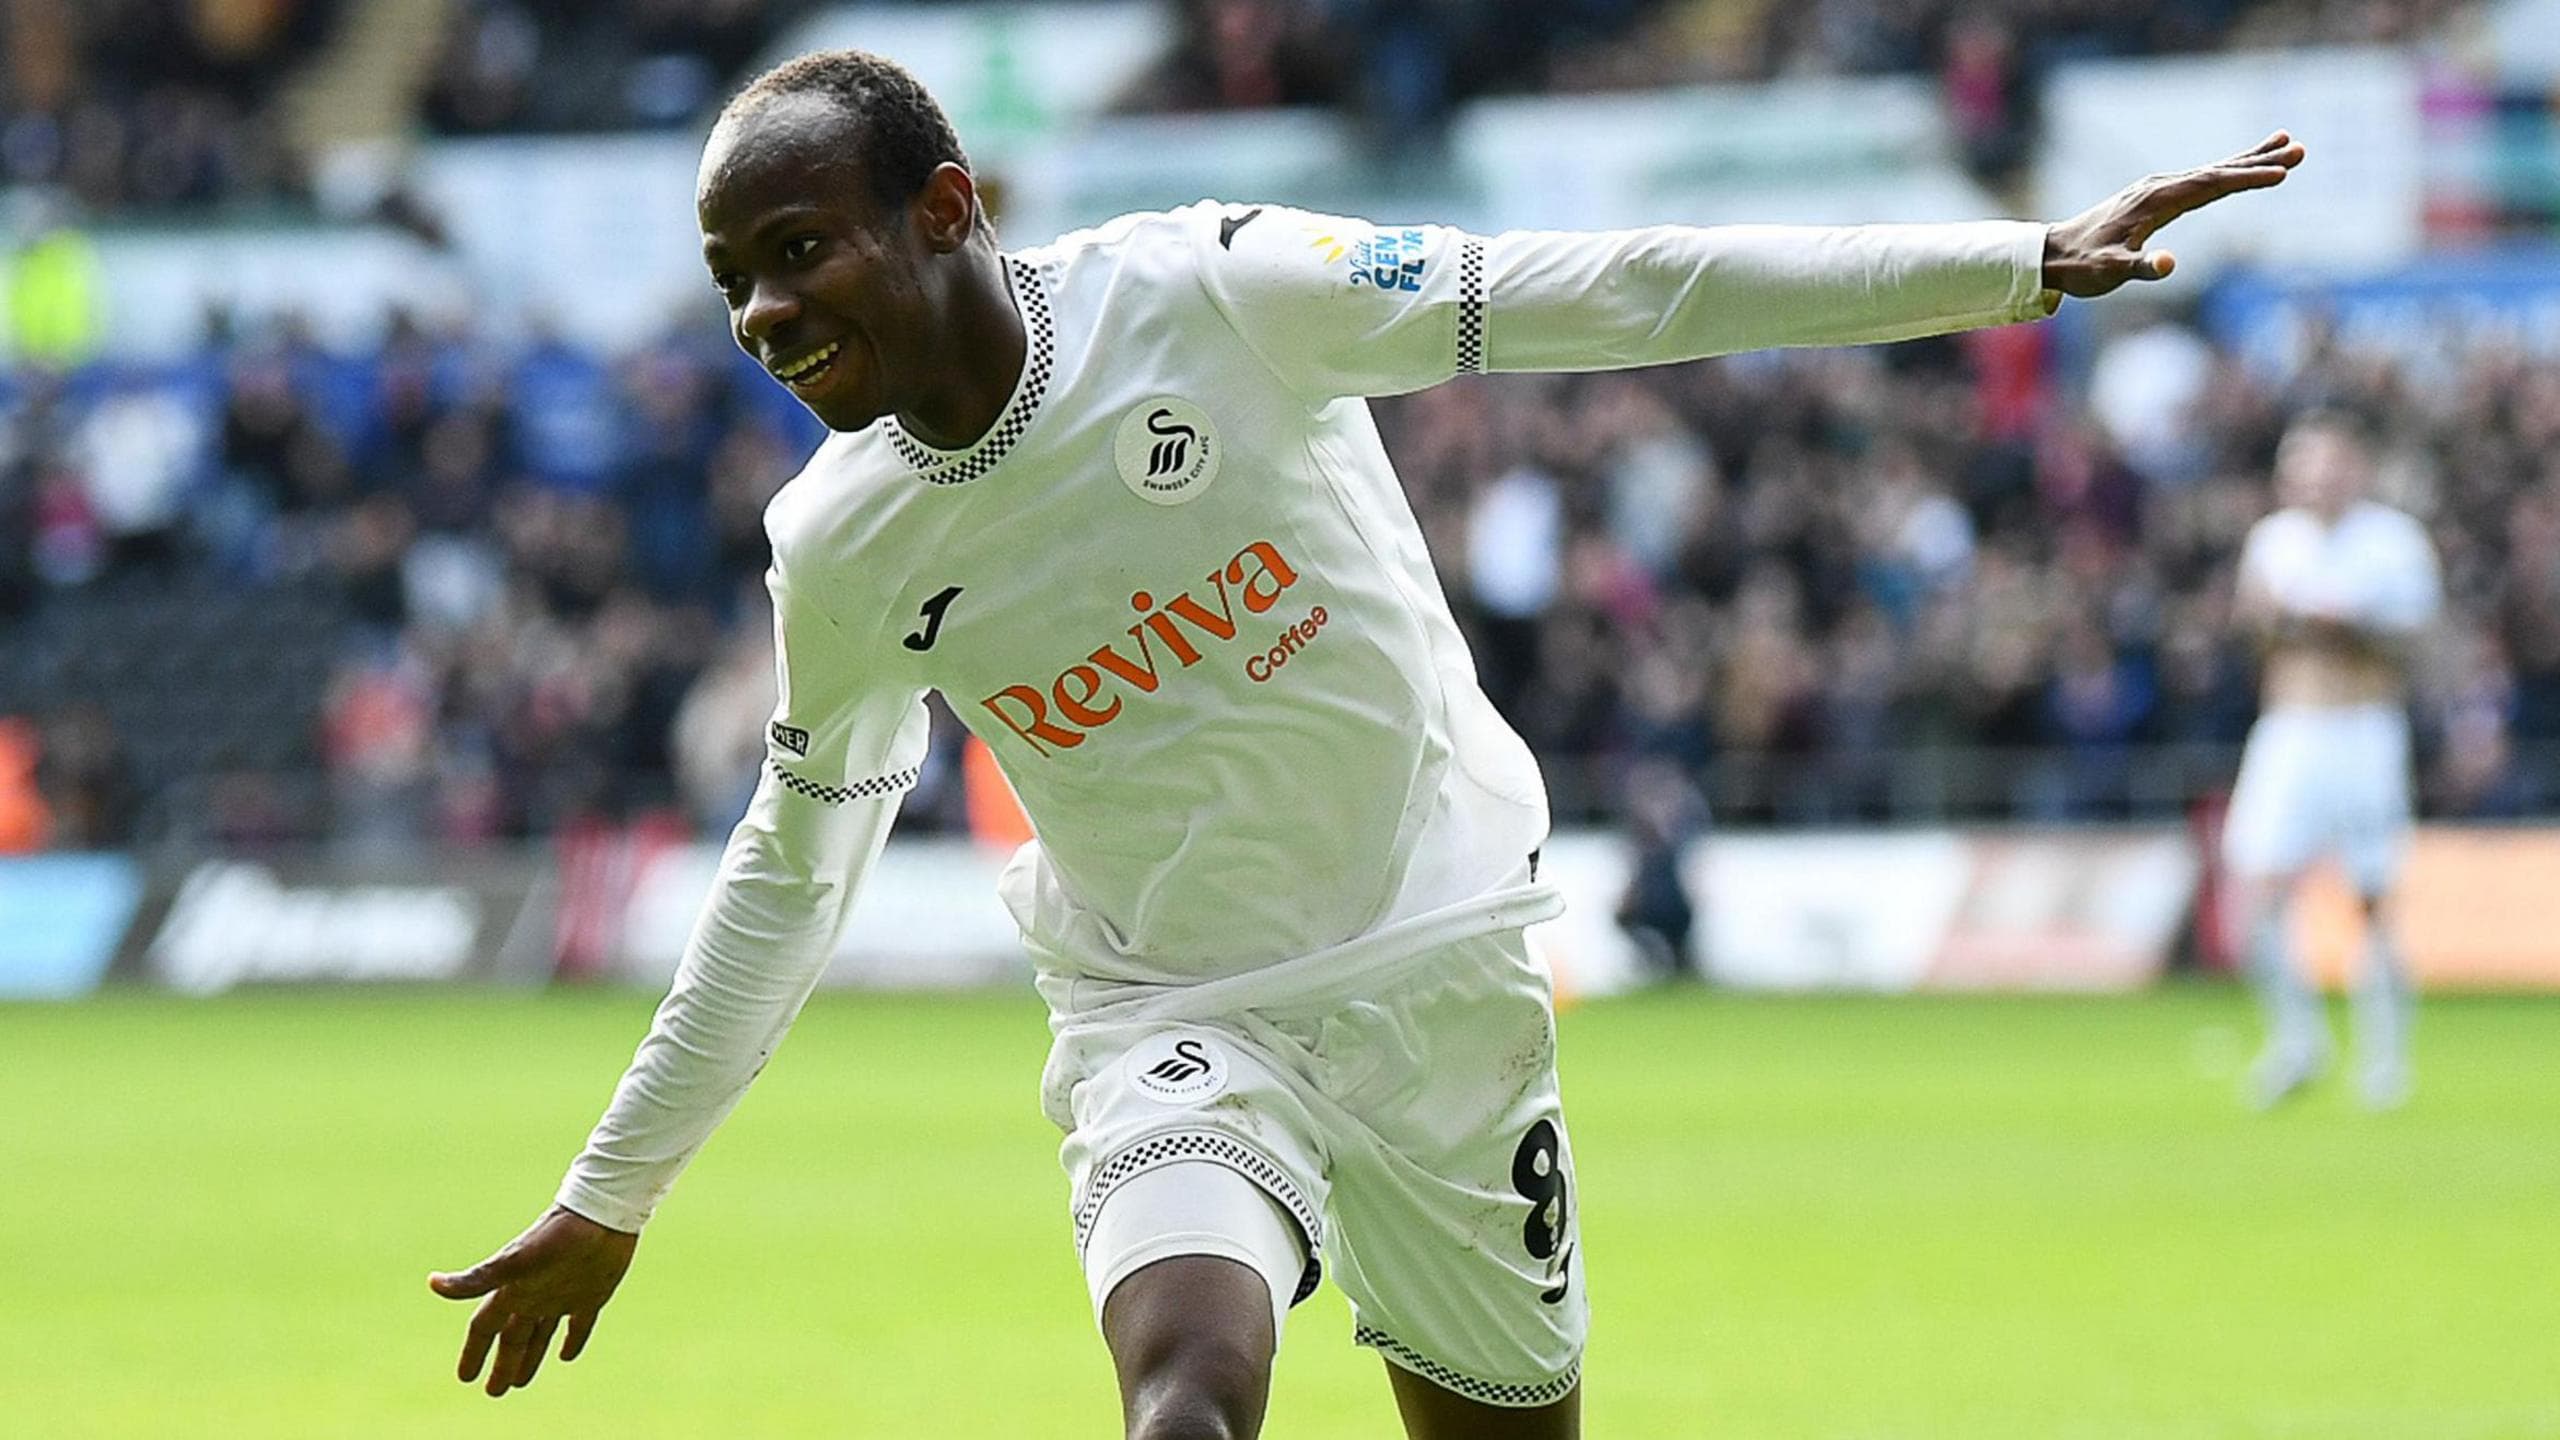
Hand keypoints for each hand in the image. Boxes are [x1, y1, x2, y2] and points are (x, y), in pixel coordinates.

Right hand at [429, 1206, 638, 1396]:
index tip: (465, 1378)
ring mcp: (562, 1295)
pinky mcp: (592, 1294)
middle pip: (512, 1337)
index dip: (474, 1352)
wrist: (601, 1213)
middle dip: (502, 1364)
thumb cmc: (555, 1236)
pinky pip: (579, 1325)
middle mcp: (534, 1295)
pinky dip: (572, 1341)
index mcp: (512, 1290)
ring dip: (530, 1357)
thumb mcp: (514, 1262)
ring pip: (540, 1334)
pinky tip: (567, 1356)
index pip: (485, 1328)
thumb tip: (432, 1283)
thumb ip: (477, 1279)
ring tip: (520, 1381)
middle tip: (494, 1391)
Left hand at [2041, 132, 2305, 297]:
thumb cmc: (2083, 267)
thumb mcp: (2112, 272)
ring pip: (2211, 170)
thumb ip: (2141, 268)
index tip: (2283, 173)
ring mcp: (2157, 188)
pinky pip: (2198, 179)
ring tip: (2284, 145)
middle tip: (2301, 148)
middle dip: (2260, 161)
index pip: (2212, 185)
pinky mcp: (2154, 196)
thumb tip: (2169, 264)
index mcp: (2156, 200)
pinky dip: (2224, 171)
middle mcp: (2159, 187)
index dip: (2248, 179)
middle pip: (2218, 169)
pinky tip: (2237, 169)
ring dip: (2248, 159)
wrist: (2053, 254)